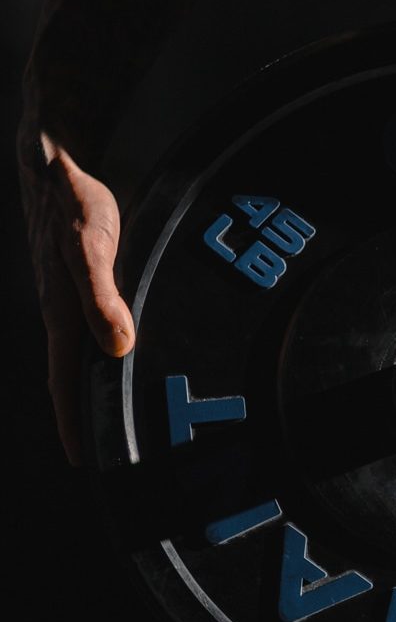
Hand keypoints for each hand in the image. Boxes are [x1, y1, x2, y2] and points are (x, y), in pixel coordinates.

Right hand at [17, 129, 134, 463]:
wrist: (53, 162)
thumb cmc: (74, 201)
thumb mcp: (91, 246)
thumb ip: (101, 295)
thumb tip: (117, 347)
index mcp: (63, 313)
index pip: (67, 381)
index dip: (74, 421)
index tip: (81, 459)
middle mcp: (63, 312)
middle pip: (70, 375)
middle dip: (80, 416)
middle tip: (95, 455)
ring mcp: (67, 298)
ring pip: (78, 355)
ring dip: (87, 388)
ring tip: (105, 421)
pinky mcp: (77, 282)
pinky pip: (86, 329)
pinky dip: (97, 354)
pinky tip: (112, 359)